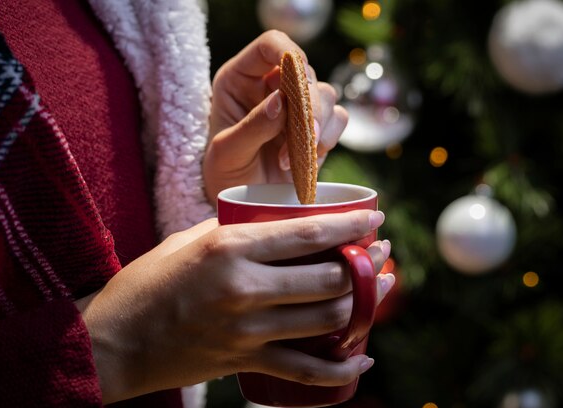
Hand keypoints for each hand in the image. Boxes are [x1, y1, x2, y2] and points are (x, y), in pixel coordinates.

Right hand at [76, 210, 392, 403]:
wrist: (115, 342)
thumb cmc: (148, 282)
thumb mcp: (189, 240)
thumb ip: (236, 230)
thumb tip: (278, 223)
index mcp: (230, 248)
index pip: (308, 233)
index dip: (351, 225)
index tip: (375, 218)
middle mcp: (244, 289)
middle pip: (328, 278)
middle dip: (367, 264)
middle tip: (381, 253)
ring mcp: (247, 331)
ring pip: (327, 321)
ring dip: (365, 305)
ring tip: (381, 289)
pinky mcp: (245, 362)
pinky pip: (305, 371)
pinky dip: (341, 368)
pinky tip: (363, 358)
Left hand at [203, 30, 347, 203]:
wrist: (241, 206)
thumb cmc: (224, 175)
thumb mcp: (226, 153)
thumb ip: (250, 127)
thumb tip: (281, 102)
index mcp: (242, 79)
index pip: (271, 45)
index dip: (288, 54)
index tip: (297, 81)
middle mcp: (272, 87)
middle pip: (306, 73)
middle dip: (310, 106)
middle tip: (304, 137)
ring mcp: (296, 107)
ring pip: (327, 95)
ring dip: (318, 126)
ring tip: (296, 158)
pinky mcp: (315, 129)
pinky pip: (338, 121)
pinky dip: (328, 139)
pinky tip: (307, 160)